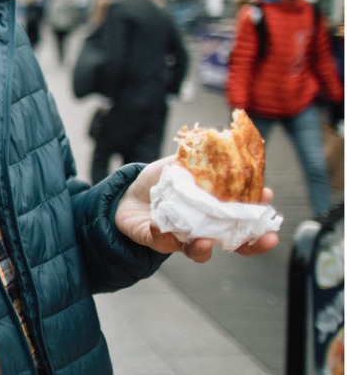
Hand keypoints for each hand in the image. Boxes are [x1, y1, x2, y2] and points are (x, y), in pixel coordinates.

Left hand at [114, 157, 279, 262]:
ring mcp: (182, 237)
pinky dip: (162, 235)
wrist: (128, 192)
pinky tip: (157, 224)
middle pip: (234, 244)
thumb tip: (225, 148)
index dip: (261, 222)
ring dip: (204, 248)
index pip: (245, 222)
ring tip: (205, 241)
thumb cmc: (162, 181)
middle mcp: (204, 229)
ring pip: (198, 251)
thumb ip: (203, 161)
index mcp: (215, 213)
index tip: (272, 210)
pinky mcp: (157, 240)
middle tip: (267, 239)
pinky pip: (162, 243)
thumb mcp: (183, 165)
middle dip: (252, 244)